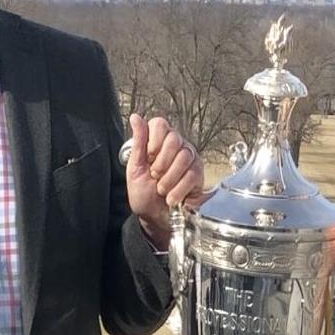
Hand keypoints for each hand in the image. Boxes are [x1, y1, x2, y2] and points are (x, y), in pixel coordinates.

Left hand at [125, 113, 203, 245]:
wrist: (155, 217)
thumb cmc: (143, 194)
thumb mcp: (135, 168)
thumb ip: (138, 142)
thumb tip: (136, 117)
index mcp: (158, 140)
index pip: (160, 124)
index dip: (152, 142)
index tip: (147, 159)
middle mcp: (176, 145)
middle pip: (173, 139)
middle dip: (161, 163)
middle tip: (155, 176)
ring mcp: (189, 158)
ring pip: (184, 157)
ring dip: (169, 178)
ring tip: (162, 189)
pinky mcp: (199, 172)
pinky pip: (192, 174)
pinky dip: (179, 189)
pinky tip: (172, 197)